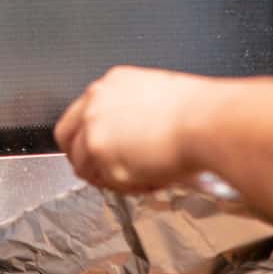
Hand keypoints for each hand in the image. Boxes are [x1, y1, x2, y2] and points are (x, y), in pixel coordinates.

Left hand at [54, 66, 210, 192]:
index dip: (87, 139)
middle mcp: (96, 103)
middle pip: (67, 139)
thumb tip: (130, 140)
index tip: (98, 153)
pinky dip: (124, 188)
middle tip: (105, 176)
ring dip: (109, 178)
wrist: (205, 124)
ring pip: (83, 167)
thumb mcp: (158, 101)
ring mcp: (93, 130)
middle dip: (83, 161)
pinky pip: (103, 184)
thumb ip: (132, 117)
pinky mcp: (99, 155)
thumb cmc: (197, 114)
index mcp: (111, 85)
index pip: (80, 115)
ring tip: (142, 178)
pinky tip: (149, 180)